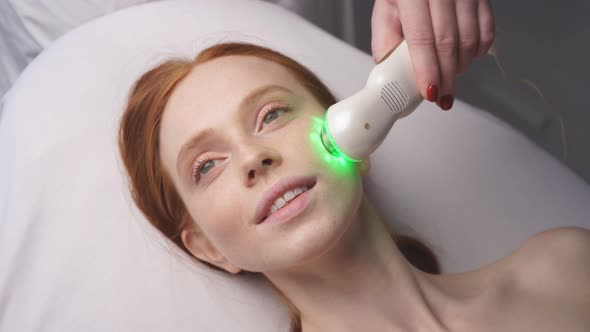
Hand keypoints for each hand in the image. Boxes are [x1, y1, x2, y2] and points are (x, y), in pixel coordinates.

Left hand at [371, 0, 494, 109]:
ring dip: (460, 67)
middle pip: (448, 43)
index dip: (427, 69)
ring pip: (469, 40)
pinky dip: (477, 52)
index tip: (430, 92)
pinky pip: (487, 32)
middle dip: (445, 77)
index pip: (422, 38)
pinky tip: (464, 59)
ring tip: (448, 78)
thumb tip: (391, 75)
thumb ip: (385, 42)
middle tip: (442, 97)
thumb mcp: (386, 10)